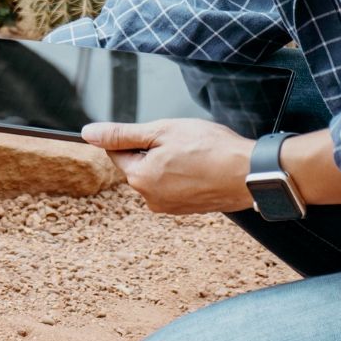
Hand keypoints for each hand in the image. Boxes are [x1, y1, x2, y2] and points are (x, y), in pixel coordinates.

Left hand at [82, 119, 255, 213]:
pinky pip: (175, 184)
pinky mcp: (187, 208)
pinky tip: (201, 166)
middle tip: (181, 142)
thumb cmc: (211, 149)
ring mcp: (170, 206)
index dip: (134, 136)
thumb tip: (89, 134)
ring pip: (157, 174)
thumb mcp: (161, 131)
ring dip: (170, 161)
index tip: (156, 132)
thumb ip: (121, 134)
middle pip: (138, 164)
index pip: (116, 152)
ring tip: (195, 154)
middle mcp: (150, 198)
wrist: (251, 173)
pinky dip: (184, 173)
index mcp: (139, 178)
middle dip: (153, 149)